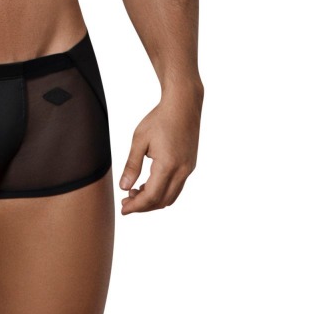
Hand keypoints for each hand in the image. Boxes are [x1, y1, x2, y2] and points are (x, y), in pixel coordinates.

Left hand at [119, 82, 202, 214]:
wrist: (183, 104)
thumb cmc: (159, 119)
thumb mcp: (139, 140)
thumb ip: (132, 165)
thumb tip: (124, 187)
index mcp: (167, 165)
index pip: (150, 196)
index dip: (136, 206)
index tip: (123, 208)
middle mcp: (181, 171)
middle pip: (162, 201)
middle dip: (143, 206)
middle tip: (126, 202)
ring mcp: (188, 169)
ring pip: (171, 197)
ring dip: (153, 200)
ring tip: (135, 193)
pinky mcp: (190, 165)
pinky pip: (177, 187)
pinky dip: (163, 192)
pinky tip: (149, 184)